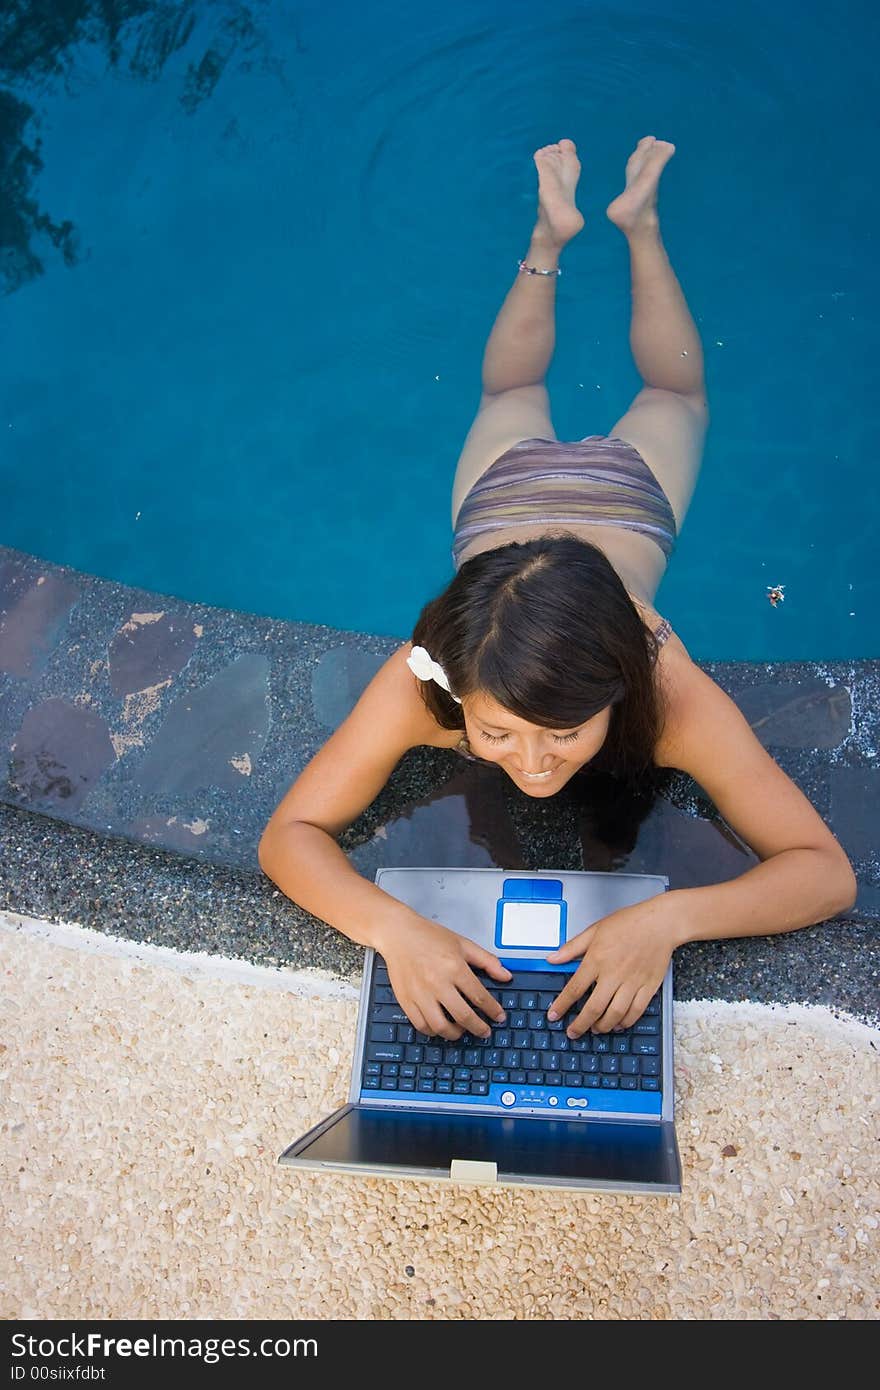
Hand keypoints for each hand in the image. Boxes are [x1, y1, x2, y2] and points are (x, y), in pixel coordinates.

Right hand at [375, 915, 511, 1040]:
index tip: (499, 1017)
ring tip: (462, 1031)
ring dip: (456, 1034)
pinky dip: (433, 1031)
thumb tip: (506, 976)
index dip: (493, 1011)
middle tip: (485, 1031)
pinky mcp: (406, 1000)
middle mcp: (438, 983)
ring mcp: (420, 994)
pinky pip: (421, 1025)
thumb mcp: (463, 944)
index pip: (480, 997)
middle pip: (463, 1016)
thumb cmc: (429, 937)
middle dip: (479, 1028)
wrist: (399, 934)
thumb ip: (487, 961)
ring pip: (441, 1026)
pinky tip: (440, 1027)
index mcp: (455, 967)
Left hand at [544, 895, 676, 1033]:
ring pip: (615, 1014)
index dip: (562, 1005)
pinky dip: (626, 1022)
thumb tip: (552, 959)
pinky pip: (636, 1011)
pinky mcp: (648, 987)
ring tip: (595, 1029)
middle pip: (593, 1008)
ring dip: (603, 1026)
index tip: (554, 1015)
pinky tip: (618, 1024)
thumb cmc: (629, 923)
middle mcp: (613, 974)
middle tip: (573, 1032)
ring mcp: (632, 982)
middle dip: (580, 1025)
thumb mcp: (594, 930)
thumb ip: (572, 947)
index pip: (574, 989)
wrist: (660, 923)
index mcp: (597, 960)